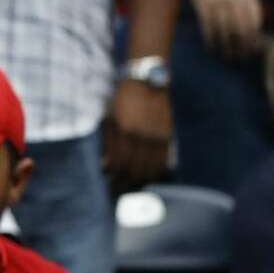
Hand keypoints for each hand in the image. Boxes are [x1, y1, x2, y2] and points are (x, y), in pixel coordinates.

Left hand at [102, 77, 171, 191]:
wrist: (149, 81)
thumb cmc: (124, 98)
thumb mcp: (110, 116)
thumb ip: (108, 141)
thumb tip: (105, 166)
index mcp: (122, 130)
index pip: (118, 163)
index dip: (114, 178)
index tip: (110, 185)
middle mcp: (139, 136)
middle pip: (133, 169)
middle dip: (125, 183)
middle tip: (121, 191)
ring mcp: (155, 137)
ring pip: (149, 168)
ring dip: (141, 181)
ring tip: (135, 188)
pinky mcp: (168, 136)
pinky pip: (163, 161)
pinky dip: (157, 172)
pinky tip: (152, 178)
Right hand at [185, 0, 263, 60]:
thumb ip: (250, 2)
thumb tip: (256, 24)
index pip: (254, 22)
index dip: (256, 38)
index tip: (256, 49)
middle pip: (241, 30)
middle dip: (244, 47)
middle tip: (244, 57)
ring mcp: (217, 2)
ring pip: (224, 31)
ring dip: (227, 47)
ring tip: (229, 57)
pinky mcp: (202, 5)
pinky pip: (208, 27)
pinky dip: (211, 39)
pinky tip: (213, 47)